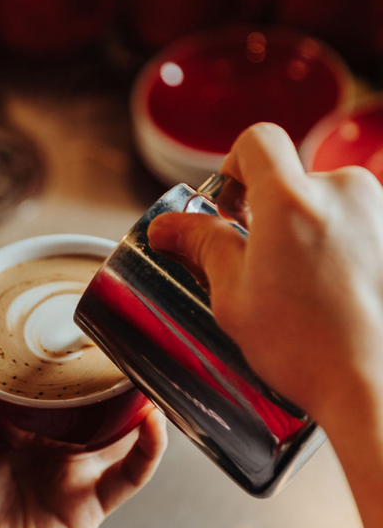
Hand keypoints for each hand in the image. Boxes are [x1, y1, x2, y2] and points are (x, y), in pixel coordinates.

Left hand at [0, 340, 166, 527]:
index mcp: (4, 417)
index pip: (36, 373)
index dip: (52, 345)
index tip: (65, 313)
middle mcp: (42, 437)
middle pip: (83, 394)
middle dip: (103, 366)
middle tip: (121, 331)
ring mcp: (68, 468)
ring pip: (115, 426)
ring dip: (135, 400)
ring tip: (148, 366)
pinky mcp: (87, 503)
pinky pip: (127, 475)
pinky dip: (147, 451)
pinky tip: (153, 422)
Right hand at [147, 122, 382, 442]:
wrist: (378, 387)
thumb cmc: (308, 351)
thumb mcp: (233, 298)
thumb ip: (202, 246)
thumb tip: (166, 226)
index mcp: (292, 201)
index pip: (258, 140)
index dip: (235, 167)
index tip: (232, 209)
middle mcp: (345, 192)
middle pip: (295, 178)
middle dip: (272, 214)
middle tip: (262, 266)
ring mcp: (381, 212)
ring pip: (329, 203)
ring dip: (310, 232)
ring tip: (304, 289)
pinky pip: (361, 224)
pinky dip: (342, 247)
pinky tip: (336, 293)